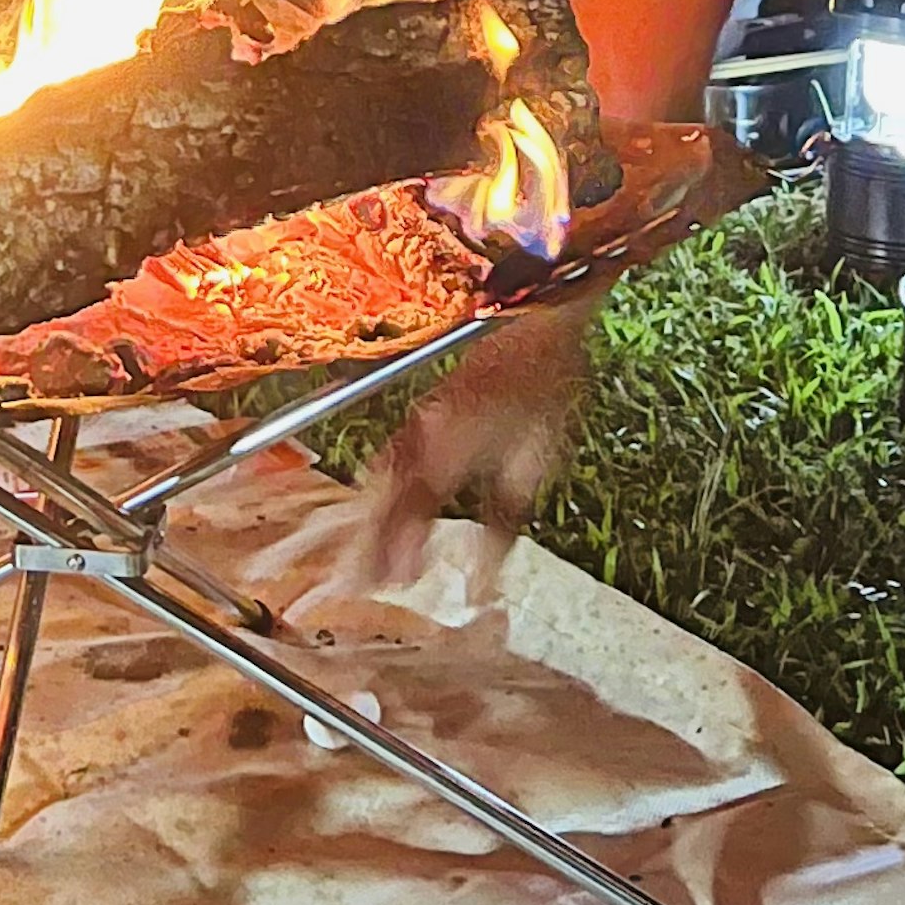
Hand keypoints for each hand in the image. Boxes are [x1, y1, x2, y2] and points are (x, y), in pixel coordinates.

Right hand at [356, 297, 594, 583]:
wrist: (537, 318)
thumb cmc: (545, 389)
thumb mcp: (535, 466)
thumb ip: (502, 526)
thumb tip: (482, 578)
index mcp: (447, 450)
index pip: (408, 512)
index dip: (395, 550)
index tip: (389, 585)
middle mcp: (421, 434)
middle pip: (382, 496)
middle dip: (369, 541)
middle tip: (359, 584)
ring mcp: (417, 418)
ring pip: (380, 476)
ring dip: (370, 517)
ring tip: (363, 557)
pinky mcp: (423, 408)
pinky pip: (388, 455)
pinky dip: (379, 488)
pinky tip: (376, 505)